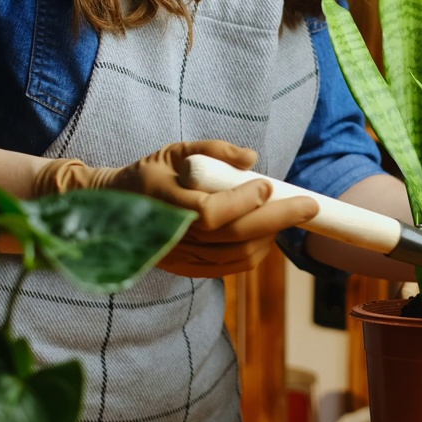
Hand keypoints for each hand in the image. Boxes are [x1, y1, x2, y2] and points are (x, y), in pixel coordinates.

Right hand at [32, 141, 318, 276]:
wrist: (110, 210)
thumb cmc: (148, 173)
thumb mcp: (173, 151)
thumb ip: (212, 151)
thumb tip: (252, 158)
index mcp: (164, 204)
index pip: (211, 213)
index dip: (243, 202)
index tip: (268, 184)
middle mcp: (173, 237)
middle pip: (235, 236)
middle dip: (278, 219)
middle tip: (310, 205)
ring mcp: (181, 259)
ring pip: (237, 257)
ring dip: (270, 237)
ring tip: (287, 215)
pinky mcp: (188, 270)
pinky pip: (230, 267)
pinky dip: (255, 253)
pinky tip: (267, 234)